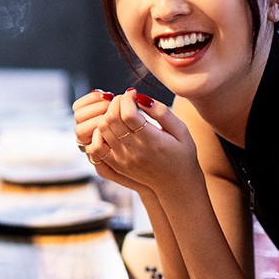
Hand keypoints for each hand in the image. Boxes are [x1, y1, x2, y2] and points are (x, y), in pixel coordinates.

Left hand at [73, 88, 200, 192]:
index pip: (127, 114)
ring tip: (118, 112)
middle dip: (115, 102)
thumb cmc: (182, 154)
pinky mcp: (116, 165)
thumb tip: (140, 98)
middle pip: (111, 119)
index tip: (132, 93)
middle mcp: (134, 150)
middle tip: (125, 99)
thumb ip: (161, 112)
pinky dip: (98, 133)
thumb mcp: (181, 130)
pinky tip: (110, 128)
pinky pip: (96, 147)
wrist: (176, 185)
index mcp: (152, 140)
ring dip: (106, 115)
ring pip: (102, 129)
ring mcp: (122, 159)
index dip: (126, 98)